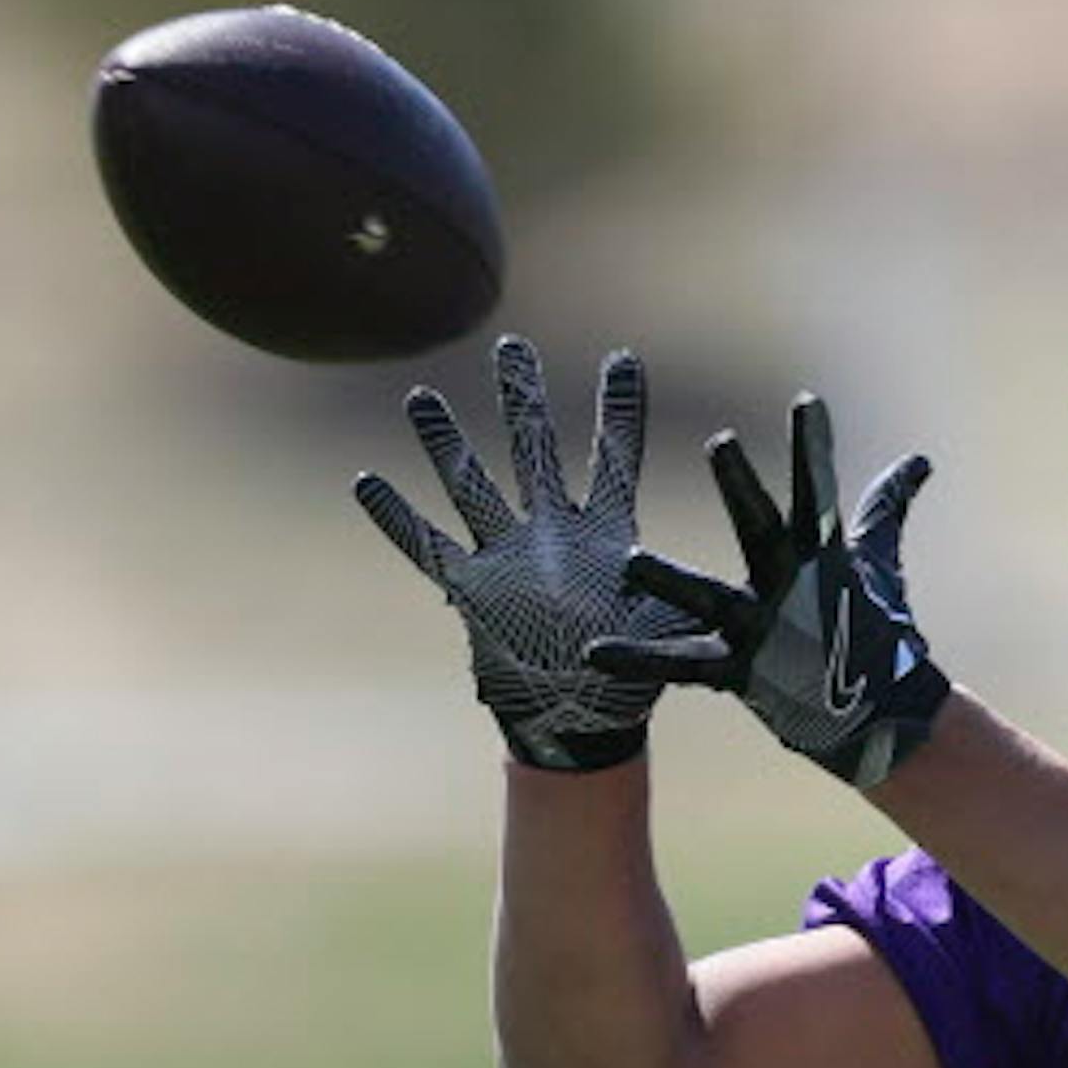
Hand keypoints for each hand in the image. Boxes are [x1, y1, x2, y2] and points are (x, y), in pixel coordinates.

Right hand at [354, 335, 697, 771]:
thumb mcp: (665, 625)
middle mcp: (552, 533)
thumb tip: (699, 569)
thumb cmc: (631, 677)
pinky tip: (367, 482)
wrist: (583, 721)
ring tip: (421, 397)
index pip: (613, 457)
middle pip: (533, 450)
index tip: (624, 357)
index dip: (619, 410)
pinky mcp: (473, 593)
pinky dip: (398, 519)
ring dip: (447, 445)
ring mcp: (508, 558)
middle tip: (512, 346)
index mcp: (604, 533)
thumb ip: (675, 590)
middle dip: (523, 399)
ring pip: (472, 487)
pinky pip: (427, 549)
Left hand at [586, 393, 949, 790]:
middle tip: (721, 443)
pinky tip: (592, 652)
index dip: (812, 447)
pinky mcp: (739, 674)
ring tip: (630, 561)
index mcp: (821, 555)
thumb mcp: (879, 563)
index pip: (818, 490)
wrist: (883, 720)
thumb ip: (886, 508)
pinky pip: (679, 665)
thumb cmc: (877, 633)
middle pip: (763, 528)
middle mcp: (791, 587)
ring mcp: (764, 631)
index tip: (807, 402)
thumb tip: (921, 461)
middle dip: (742, 487)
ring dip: (668, 581)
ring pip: (708, 598)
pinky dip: (637, 660)